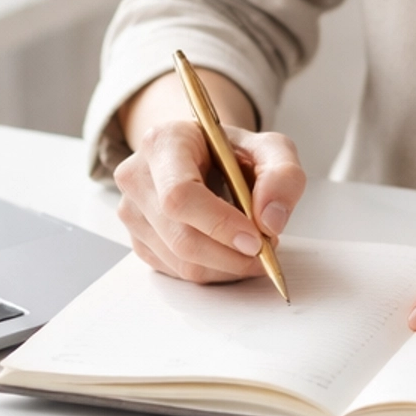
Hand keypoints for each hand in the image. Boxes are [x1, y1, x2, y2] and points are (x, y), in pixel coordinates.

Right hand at [114, 69, 305, 283]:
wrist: (201, 156)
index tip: (256, 239)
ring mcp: (132, 213)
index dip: (220, 224)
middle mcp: (137, 177)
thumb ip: (283, 175)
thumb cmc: (230, 151)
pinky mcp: (138, 242)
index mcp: (163, 142)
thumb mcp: (269, 148)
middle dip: (232, 256)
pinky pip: (178, 273)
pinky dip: (213, 271)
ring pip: (181, 262)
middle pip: (182, 237)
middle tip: (266, 251)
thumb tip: (271, 221)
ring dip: (227, 266)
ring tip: (253, 247)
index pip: (180, 195)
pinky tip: (229, 251)